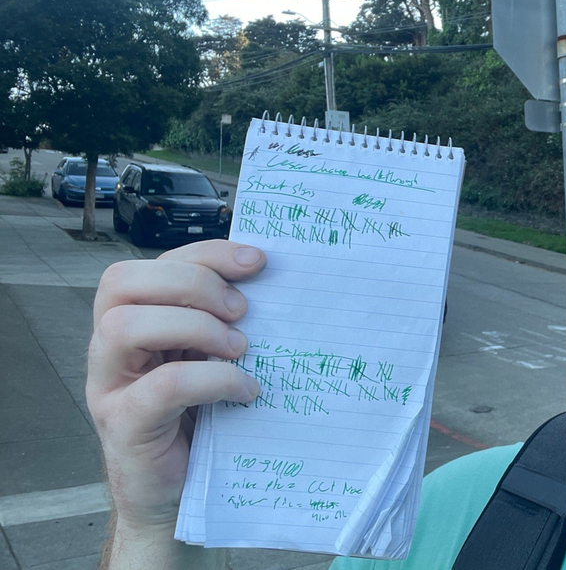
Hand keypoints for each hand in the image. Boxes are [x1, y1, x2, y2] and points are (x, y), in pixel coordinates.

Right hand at [86, 240, 265, 566]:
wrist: (181, 493)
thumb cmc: (203, 418)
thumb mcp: (214, 358)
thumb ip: (225, 321)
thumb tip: (274, 281)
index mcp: (135, 319)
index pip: (153, 264)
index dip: (204, 253)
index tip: (256, 260)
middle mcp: (110, 348)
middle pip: (122, 282)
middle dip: (193, 284)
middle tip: (242, 311)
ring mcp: (110, 386)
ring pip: (125, 327)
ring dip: (193, 327)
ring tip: (240, 348)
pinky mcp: (125, 424)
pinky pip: (162, 387)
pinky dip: (213, 379)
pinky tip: (246, 390)